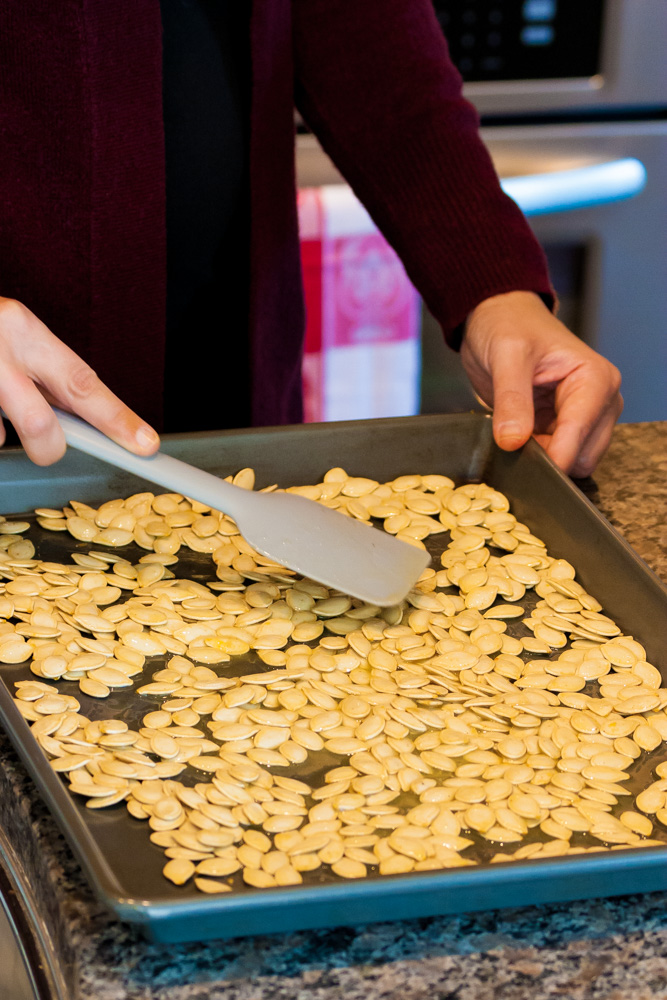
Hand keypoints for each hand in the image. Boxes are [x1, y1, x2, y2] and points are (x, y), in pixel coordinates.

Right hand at [0, 297, 159, 465]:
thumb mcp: (16, 339)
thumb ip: (43, 375)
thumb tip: (71, 424)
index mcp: (23, 329)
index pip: (82, 382)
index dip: (117, 418)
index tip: (145, 443)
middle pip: (38, 423)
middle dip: (50, 447)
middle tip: (50, 447)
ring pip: (0, 433)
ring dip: (2, 431)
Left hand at [460, 290, 622, 476]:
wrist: (498, 318)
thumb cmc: (508, 325)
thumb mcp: (506, 355)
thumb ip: (511, 399)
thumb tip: (513, 441)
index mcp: (595, 379)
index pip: (580, 434)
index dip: (552, 456)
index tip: (522, 461)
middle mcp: (600, 401)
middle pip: (583, 456)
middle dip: (549, 458)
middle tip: (513, 442)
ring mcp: (585, 417)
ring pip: (573, 462)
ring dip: (543, 459)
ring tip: (514, 435)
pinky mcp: (564, 427)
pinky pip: (557, 457)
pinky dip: (538, 456)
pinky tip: (518, 438)